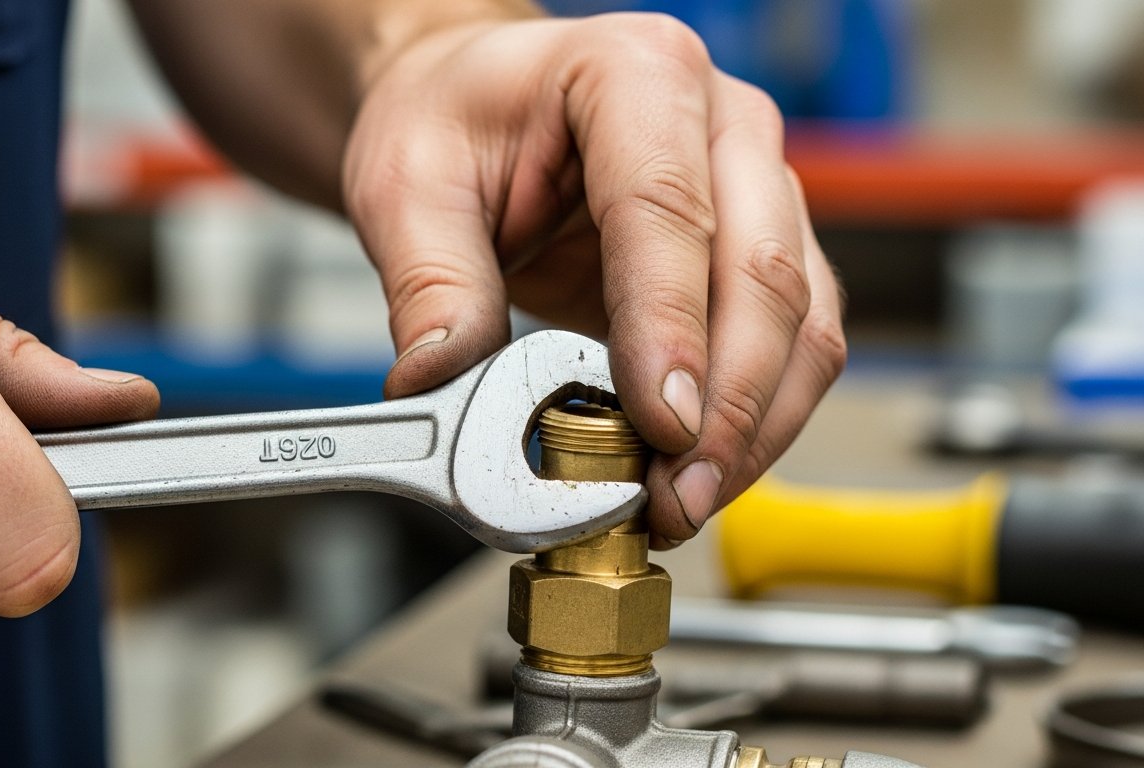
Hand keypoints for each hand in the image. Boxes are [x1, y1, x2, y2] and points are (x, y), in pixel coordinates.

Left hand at [344, 12, 845, 546]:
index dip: (671, 326)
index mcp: (634, 73)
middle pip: (763, 272)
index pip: (669, 209)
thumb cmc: (455, 121)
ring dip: (752, 428)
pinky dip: (755, 421)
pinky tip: (702, 472)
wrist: (482, 110)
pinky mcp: (764, 252)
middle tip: (674, 494)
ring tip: (683, 503)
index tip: (659, 423)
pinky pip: (793, 346)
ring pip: (803, 320)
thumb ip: (430, 281)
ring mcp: (758, 186)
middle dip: (727, 405)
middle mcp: (721, 122)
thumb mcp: (407, 184)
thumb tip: (441, 380)